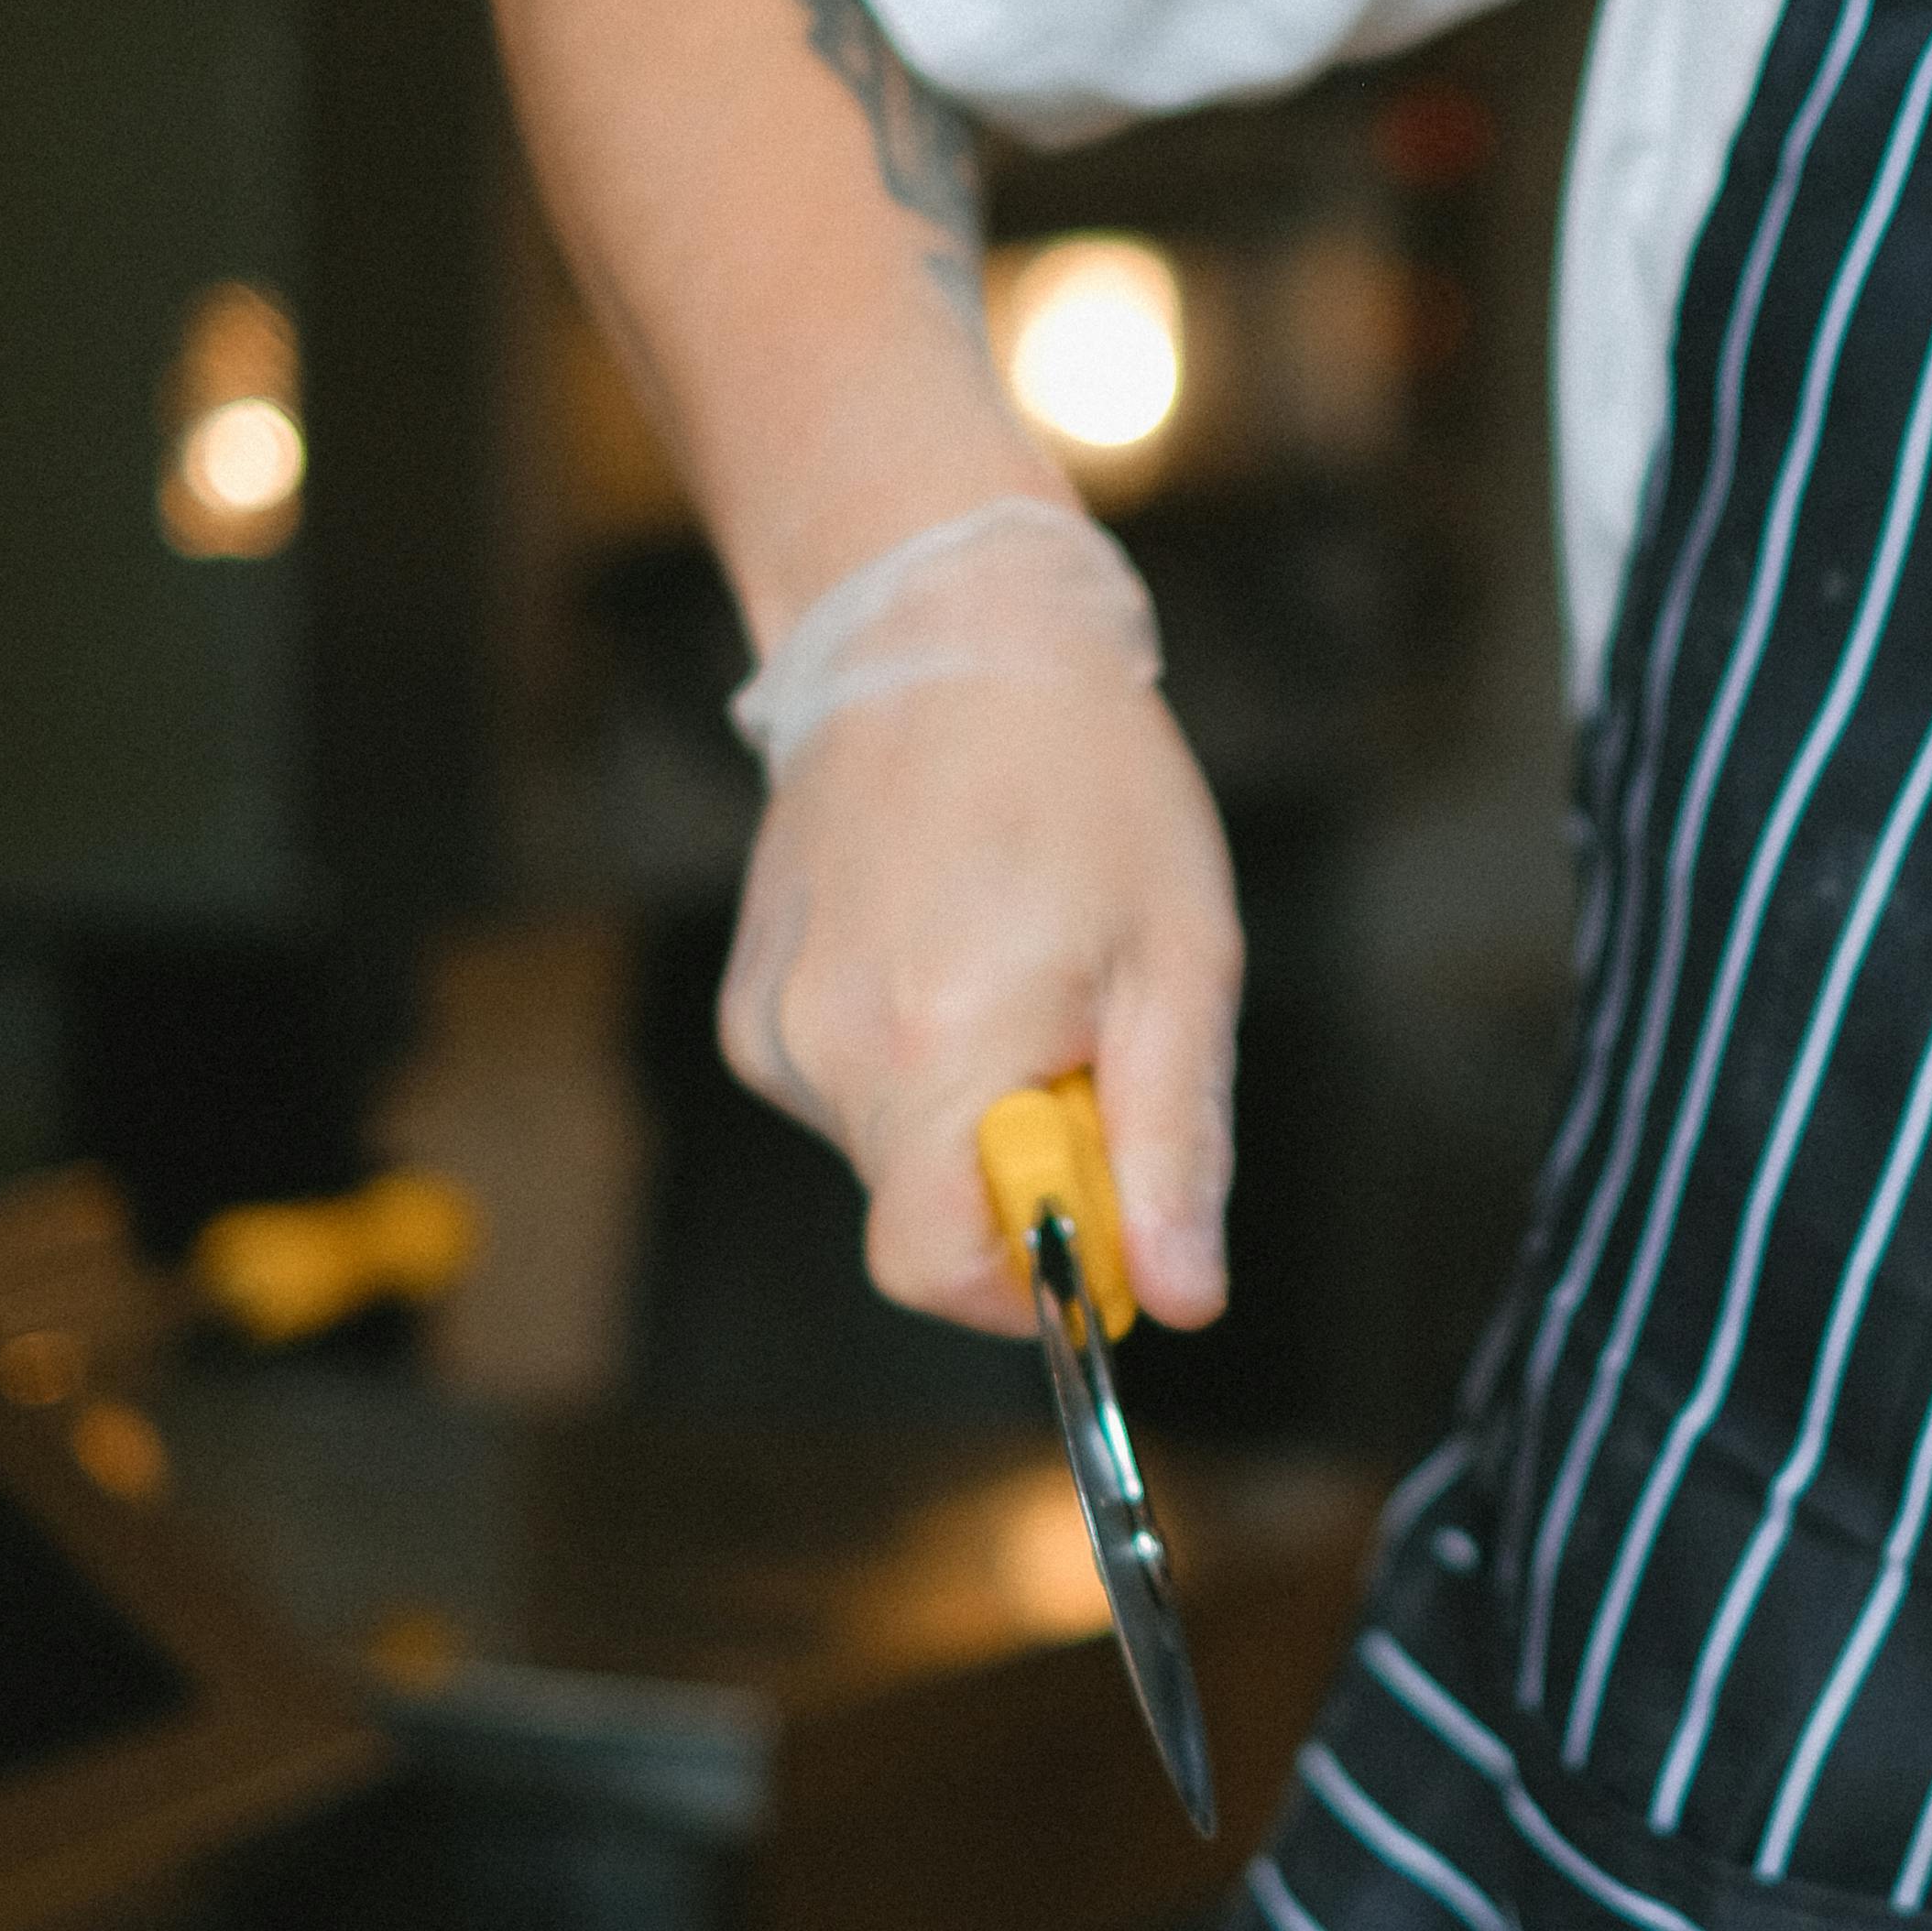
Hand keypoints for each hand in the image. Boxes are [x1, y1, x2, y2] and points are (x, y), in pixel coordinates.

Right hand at [717, 663, 1242, 1335]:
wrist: (940, 632)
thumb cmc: (1084, 780)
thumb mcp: (1180, 962)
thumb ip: (1173, 1146)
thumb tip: (1182, 1298)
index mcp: (936, 1046)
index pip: (940, 1270)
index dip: (1032, 1277)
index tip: (1103, 1216)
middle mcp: (826, 1048)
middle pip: (927, 1214)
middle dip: (1022, 1170)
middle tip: (1085, 1041)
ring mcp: (772, 1025)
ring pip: (894, 1153)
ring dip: (971, 1106)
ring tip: (1020, 965)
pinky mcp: (749, 1004)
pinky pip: (847, 1092)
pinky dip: (912, 1061)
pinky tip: (950, 949)